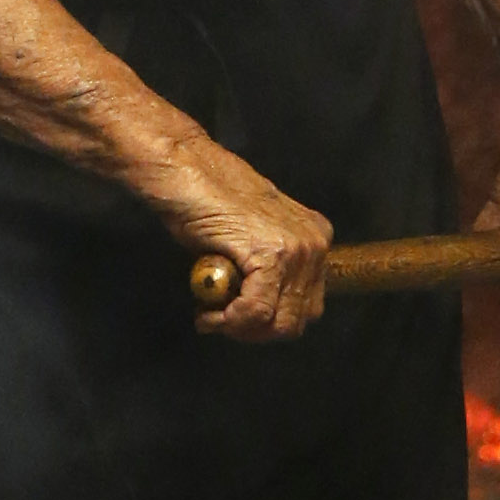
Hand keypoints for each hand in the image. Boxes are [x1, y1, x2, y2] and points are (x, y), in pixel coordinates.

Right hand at [164, 144, 333, 341]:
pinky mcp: (271, 254)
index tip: (236, 321)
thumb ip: (269, 269)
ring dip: (241, 328)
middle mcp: (315, 242)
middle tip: (222, 322)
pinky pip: (256, 312)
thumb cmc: (207, 200)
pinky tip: (208, 313)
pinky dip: (230, 321)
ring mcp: (296, 248)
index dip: (268, 323)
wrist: (185, 167)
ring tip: (213, 316)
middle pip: (298, 320)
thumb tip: (263, 312)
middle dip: (256, 331)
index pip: (306, 306)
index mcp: (315, 237)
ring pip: (280, 323)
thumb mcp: (252, 235)